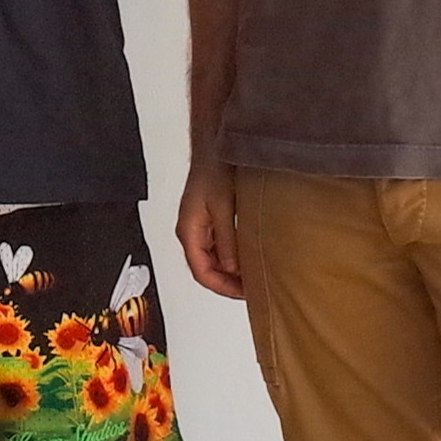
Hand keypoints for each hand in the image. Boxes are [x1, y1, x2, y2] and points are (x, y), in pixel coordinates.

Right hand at [173, 165, 244, 300]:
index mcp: (189, 231)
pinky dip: (230, 257)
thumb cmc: (214, 170)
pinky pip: (216, 247)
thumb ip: (227, 240)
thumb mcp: (224, 208)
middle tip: (251, 289)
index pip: (201, 272)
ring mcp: (198, 226)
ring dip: (229, 271)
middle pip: (205, 268)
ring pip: (211, 259)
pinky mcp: (208, 220)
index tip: (243, 292)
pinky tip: (246, 256)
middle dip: (227, 282)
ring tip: (251, 275)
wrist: (213, 148)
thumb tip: (232, 269)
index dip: (222, 287)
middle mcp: (190, 231)